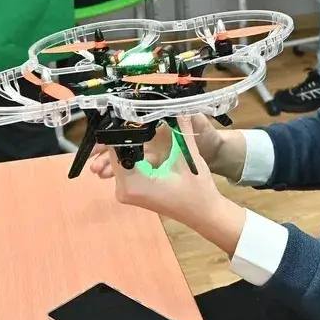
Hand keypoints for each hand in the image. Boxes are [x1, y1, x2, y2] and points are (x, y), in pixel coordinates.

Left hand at [97, 116, 247, 254]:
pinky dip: (133, 152)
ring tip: (141, 124)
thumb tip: (178, 105)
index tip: (133, 112)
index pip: (117, 148)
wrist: (203, 214)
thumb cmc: (198, 191)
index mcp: (135, 184)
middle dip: (126, 134)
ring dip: (130, 142)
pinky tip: (143, 140)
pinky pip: (125, 165)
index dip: (124, 129)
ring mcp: (125, 192)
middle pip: (116, 153)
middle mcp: (124, 190)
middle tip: (136, 113)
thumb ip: (181, 130)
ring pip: (119, 158)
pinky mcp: (130, 191)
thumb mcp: (189, 158)